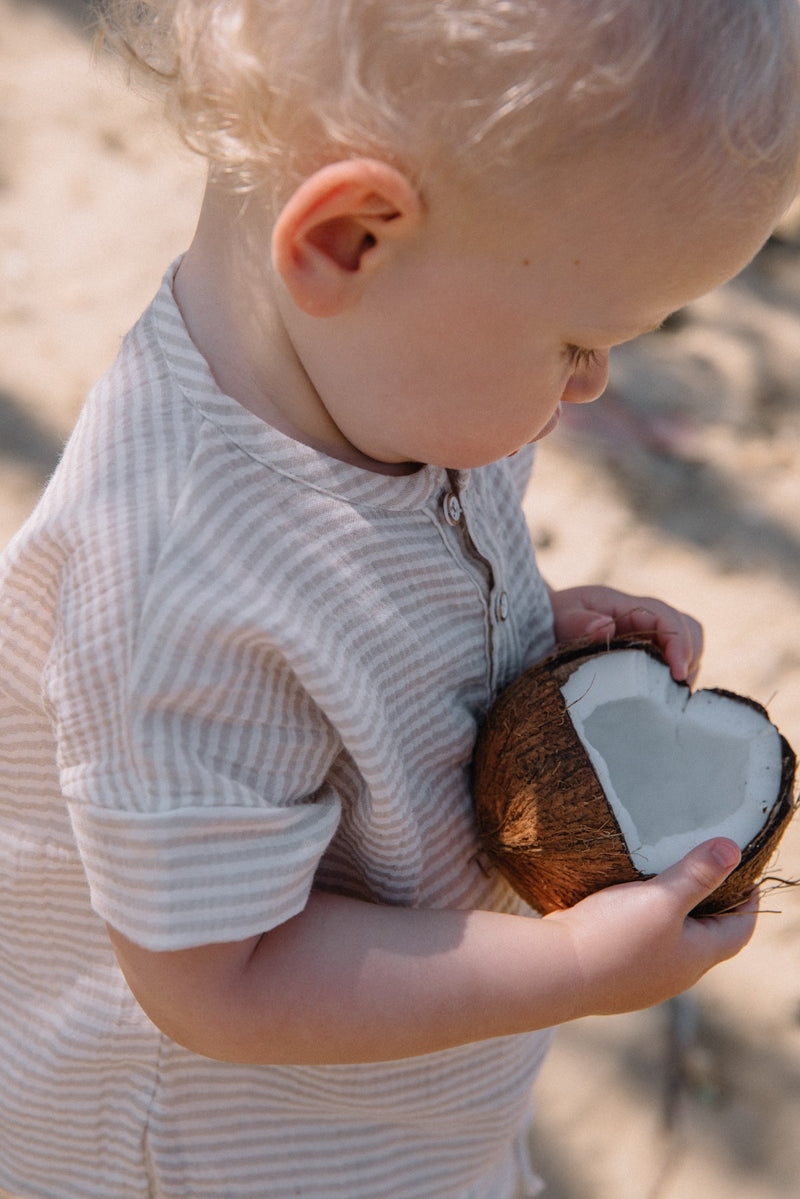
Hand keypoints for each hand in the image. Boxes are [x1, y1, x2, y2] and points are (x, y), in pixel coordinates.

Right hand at [546, 839, 757, 1016]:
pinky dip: (641, 926)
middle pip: (706, 939)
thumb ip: (697, 874)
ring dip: (672, 918)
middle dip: (710, 907)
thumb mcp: (661, 898)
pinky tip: (621, 909)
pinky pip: (638, 948)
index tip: (745, 874)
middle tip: (704, 872)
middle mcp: (674, 975)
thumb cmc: (613, 936)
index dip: (747, 902)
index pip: (738, 931)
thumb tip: (733, 850)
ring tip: (661, 884)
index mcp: (695, 958)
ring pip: (670, 944)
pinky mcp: (612, 976)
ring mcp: (642, 980)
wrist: (554, 972)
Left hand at [548, 583, 702, 682]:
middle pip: (687, 630)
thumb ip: (578, 622)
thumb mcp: (560, 616)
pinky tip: (659, 697)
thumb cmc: (554, 617)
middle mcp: (644, 617)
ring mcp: (648, 634)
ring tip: (669, 695)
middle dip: (689, 657)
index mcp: (626, 605)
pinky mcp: (647, 651)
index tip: (677, 673)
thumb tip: (605, 627)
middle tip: (675, 689)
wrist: (548, 622)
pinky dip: (673, 677)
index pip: (666, 618)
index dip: (679, 644)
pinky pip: (672, 660)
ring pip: (686, 645)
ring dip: (685, 669)